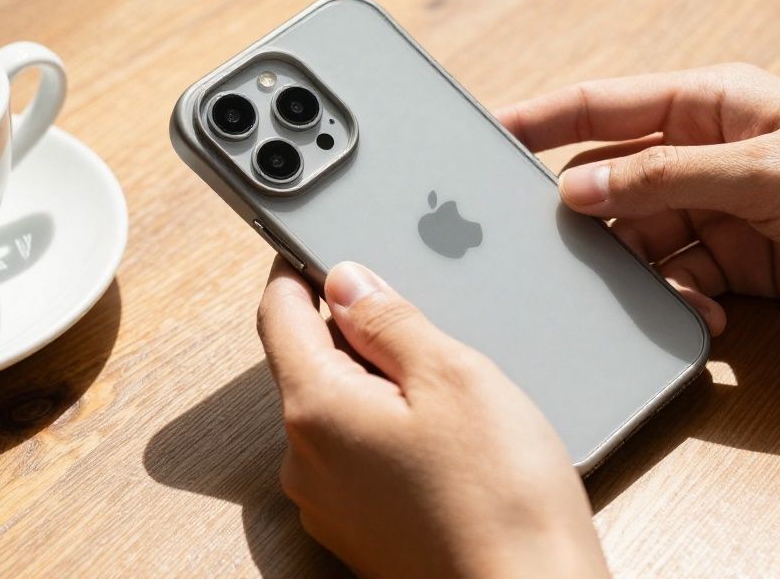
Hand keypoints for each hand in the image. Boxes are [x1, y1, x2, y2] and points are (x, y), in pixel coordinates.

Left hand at [257, 258, 608, 578]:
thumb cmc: (501, 498)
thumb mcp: (452, 375)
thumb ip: (389, 321)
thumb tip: (347, 281)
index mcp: (316, 410)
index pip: (278, 315)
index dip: (295, 271)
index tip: (311, 247)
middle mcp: (305, 462)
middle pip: (307, 364)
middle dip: (350, 331)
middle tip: (415, 313)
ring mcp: (329, 504)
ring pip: (336, 412)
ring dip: (373, 383)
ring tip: (445, 384)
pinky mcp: (360, 532)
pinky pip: (357, 457)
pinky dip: (386, 430)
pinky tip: (445, 437)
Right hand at [498, 63, 779, 332]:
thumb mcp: (763, 171)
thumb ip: (664, 180)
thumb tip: (578, 188)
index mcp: (711, 104)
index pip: (604, 106)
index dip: (541, 120)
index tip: (486, 136)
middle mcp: (708, 154)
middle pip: (615, 183)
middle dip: (588, 217)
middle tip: (553, 250)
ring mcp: (724, 210)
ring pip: (644, 240)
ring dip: (639, 272)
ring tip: (649, 293)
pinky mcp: (743, 262)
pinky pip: (682, 280)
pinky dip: (680, 301)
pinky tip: (701, 316)